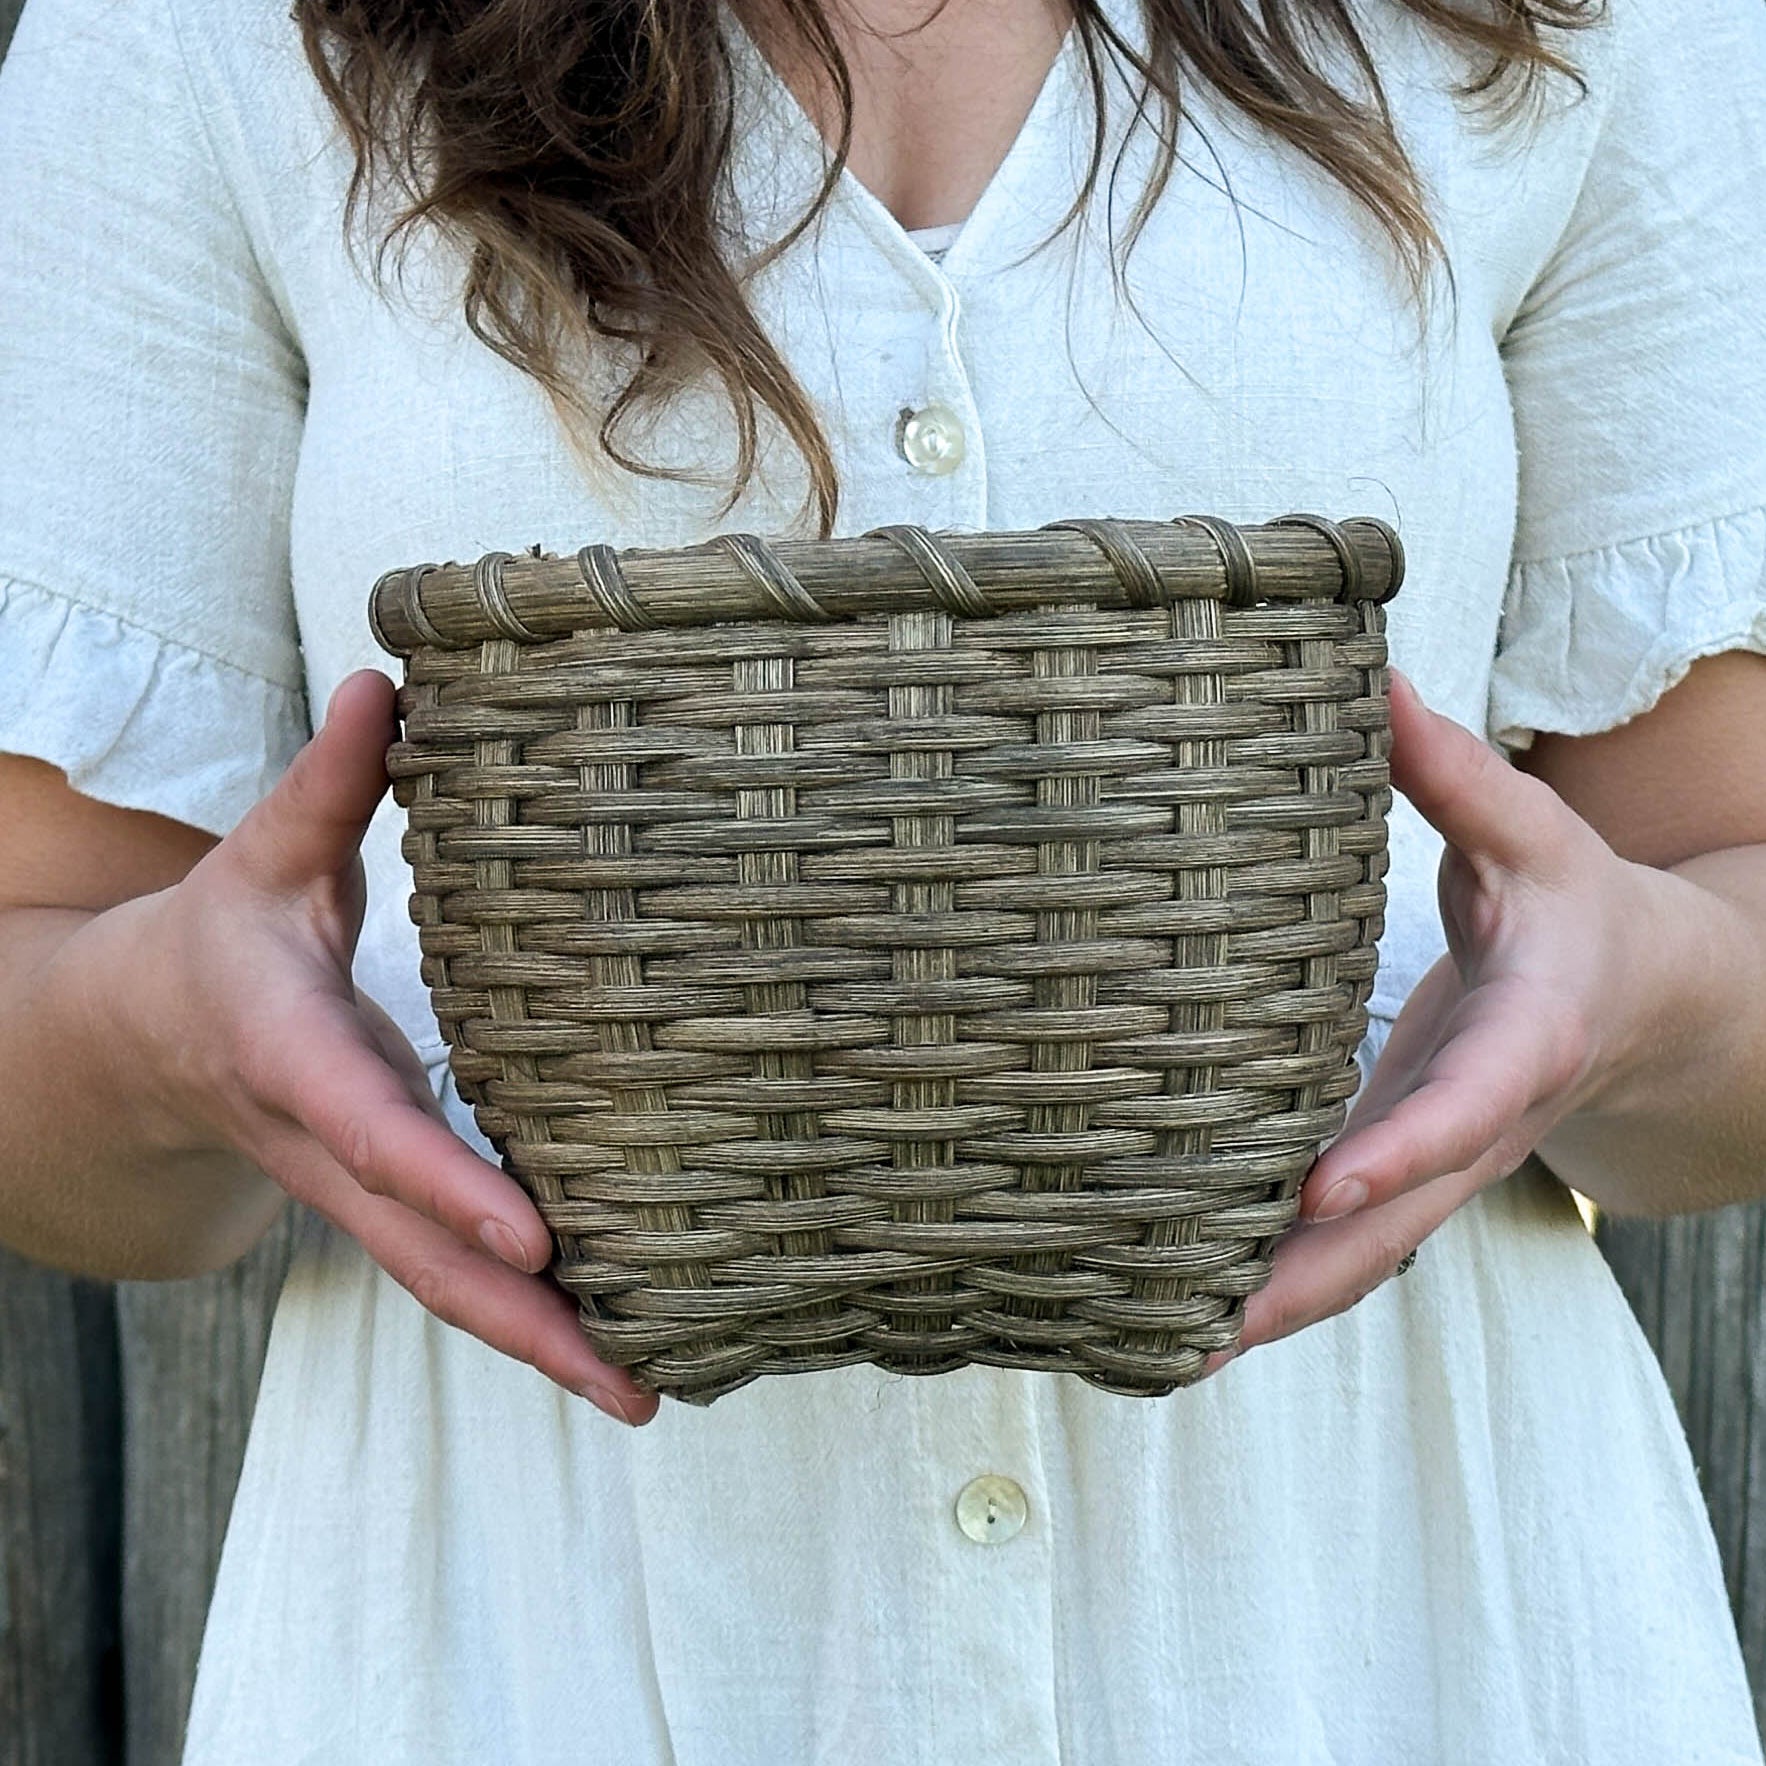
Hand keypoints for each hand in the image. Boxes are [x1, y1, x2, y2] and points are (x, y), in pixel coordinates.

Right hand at [115, 671, 656, 1423]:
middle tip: (627, 1382)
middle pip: (420, 1253)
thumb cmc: (220, 936)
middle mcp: (327, 1147)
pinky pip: (452, 1273)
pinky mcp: (384, 1206)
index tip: (531, 1235)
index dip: (444, 1184)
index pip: (371, 1130)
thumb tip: (385, 680)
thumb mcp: (261, 852)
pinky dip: (525, 1318)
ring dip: (536, 1347)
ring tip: (645, 1396)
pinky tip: (609, 1348)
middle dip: (520, 1319)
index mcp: (291, 1056)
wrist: (142, 1040)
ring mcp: (354, 1192)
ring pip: (441, 1286)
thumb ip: (327, 781)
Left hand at [1215, 669, 1673, 1366]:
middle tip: (1206, 1323)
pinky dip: (1279, 1277)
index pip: (1466, 1103)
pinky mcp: (1405, 1168)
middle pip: (1401, 1219)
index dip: (1401, 1148)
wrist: (1644, 1001)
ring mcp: (1441, 1163)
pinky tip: (1196, 1307)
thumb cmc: (1580, 912)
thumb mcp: (1536, 832)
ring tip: (1169, 1343)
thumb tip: (1379, 678)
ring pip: (1367, 1253)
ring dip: (1279, 1303)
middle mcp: (1480, 1125)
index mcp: (1523, 1040)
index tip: (1319, 1186)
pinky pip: (1346, 1238)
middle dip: (1307, 1275)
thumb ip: (1456, 773)